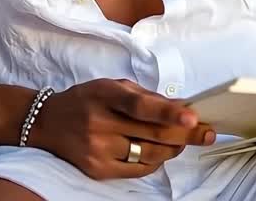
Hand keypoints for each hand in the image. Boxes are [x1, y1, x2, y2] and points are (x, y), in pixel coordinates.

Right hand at [29, 78, 215, 179]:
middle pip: (151, 134)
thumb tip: (180, 106)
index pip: (140, 106)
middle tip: (207, 132)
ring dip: (173, 149)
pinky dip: (155, 161)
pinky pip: (138, 169)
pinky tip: (160, 152)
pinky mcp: (97, 169)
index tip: (192, 117)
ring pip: (149, 155)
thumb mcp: (112, 86)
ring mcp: (98, 150)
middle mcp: (99, 123)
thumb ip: (145, 95)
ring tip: (183, 141)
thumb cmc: (87, 100)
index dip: (168, 113)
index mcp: (104, 95)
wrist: (48, 123)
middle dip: (186, 135)